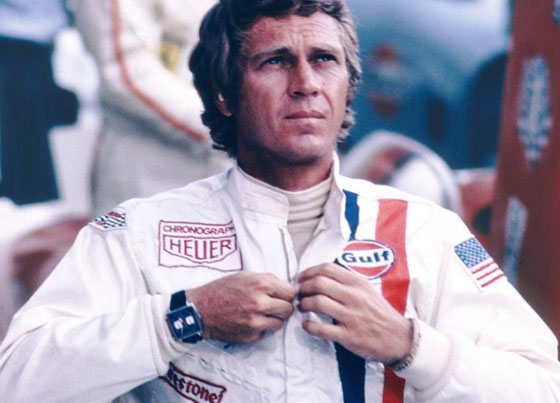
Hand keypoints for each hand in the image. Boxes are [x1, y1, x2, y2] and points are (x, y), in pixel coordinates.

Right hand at [187, 272, 296, 343]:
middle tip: (274, 305)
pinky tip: (250, 321)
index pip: (290, 292)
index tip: (281, 295)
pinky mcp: (250, 336)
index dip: (287, 293)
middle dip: (283, 306)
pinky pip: (265, 332)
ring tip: (262, 313)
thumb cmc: (221, 289)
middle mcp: (260, 303)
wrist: (200, 310)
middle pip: (288, 309)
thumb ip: (266, 280)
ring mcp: (255, 322)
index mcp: (260, 285)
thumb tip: (285, 287)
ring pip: (280, 323)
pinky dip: (261, 327)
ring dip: (274, 318)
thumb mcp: (244, 275)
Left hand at [297, 263, 411, 362]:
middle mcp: (354, 296)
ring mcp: (351, 316)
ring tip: (302, 307)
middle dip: (303, 288)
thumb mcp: (367, 289)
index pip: (327, 269)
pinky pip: (321, 329)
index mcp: (358, 283)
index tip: (302, 278)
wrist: (399, 338)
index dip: (309, 272)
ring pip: (318, 303)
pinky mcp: (348, 336)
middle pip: (319, 283)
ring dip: (304, 304)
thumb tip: (322, 275)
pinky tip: (306, 325)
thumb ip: (347, 281)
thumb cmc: (380, 312)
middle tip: (300, 293)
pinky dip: (309, 326)